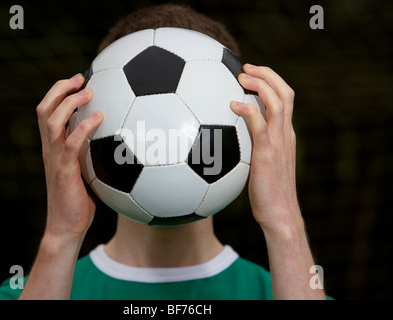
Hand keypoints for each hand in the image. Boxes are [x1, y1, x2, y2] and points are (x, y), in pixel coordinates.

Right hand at [36, 74, 102, 238]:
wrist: (66, 226)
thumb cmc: (78, 202)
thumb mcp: (83, 173)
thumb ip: (89, 155)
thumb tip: (112, 144)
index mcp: (53, 148)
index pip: (47, 112)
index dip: (59, 93)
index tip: (78, 81)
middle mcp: (50, 149)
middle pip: (44, 109)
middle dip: (60, 88)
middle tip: (81, 78)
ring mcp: (55, 158)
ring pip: (51, 120)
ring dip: (70, 101)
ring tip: (88, 91)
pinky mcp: (64, 169)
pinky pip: (71, 142)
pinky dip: (83, 126)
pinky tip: (100, 117)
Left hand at [231, 64, 299, 234]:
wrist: (279, 214)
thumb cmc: (268, 192)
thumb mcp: (262, 164)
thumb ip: (254, 147)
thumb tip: (232, 138)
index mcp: (285, 134)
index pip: (285, 99)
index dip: (271, 81)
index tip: (252, 74)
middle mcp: (285, 134)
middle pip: (285, 93)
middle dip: (267, 74)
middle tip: (246, 67)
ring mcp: (279, 142)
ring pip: (277, 102)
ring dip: (260, 84)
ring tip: (242, 76)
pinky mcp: (268, 153)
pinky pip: (261, 125)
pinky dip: (249, 110)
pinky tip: (234, 104)